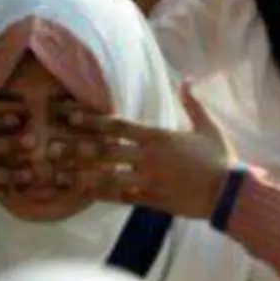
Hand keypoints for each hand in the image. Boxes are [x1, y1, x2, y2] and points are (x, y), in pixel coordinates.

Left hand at [44, 93, 232, 219]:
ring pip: (106, 177)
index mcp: (160, 137)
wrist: (230, 193)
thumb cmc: (220, 158)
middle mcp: (149, 158)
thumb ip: (193, 104)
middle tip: (49, 148)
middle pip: (104, 152)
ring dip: (80, 175)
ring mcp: (148, 181)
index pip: (118, 126)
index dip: (91, 120)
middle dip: (75, 149)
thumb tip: (187, 79)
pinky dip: (101, 195)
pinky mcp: (152, 200)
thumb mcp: (208, 127)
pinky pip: (121, 198)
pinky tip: (83, 193)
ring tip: (57, 175)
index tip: (69, 116)